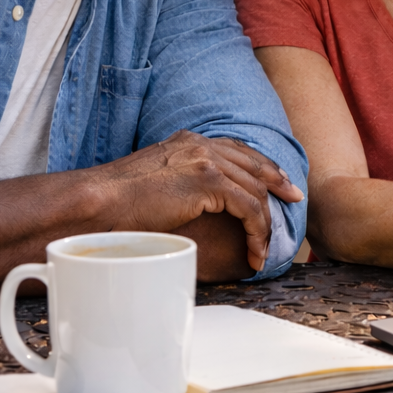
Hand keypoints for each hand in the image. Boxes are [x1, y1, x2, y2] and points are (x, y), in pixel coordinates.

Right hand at [97, 131, 303, 270]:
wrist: (98, 201)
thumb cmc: (116, 202)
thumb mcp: (155, 182)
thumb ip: (180, 183)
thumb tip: (192, 202)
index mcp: (189, 141)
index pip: (237, 149)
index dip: (263, 165)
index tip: (279, 181)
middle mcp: (200, 144)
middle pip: (254, 164)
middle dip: (278, 183)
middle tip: (294, 200)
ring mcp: (205, 160)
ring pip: (255, 190)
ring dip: (264, 224)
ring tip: (264, 249)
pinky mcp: (207, 181)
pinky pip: (248, 208)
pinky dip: (256, 231)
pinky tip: (255, 251)